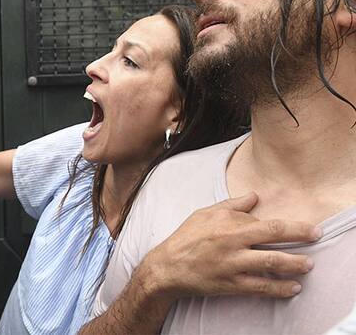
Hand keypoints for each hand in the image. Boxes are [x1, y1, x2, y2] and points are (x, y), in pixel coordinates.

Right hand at [141, 192, 320, 299]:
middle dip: (299, 234)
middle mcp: (231, 241)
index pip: (262, 220)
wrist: (167, 267)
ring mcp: (232, 263)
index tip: (305, 228)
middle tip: (317, 234)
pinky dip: (280, 288)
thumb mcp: (204, 214)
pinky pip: (261, 286)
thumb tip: (254, 196)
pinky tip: (293, 287)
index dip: (286, 225)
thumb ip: (231, 205)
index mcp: (226, 222)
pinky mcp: (231, 284)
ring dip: (295, 263)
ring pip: (271, 262)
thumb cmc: (185, 239)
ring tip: (309, 265)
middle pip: (273, 234)